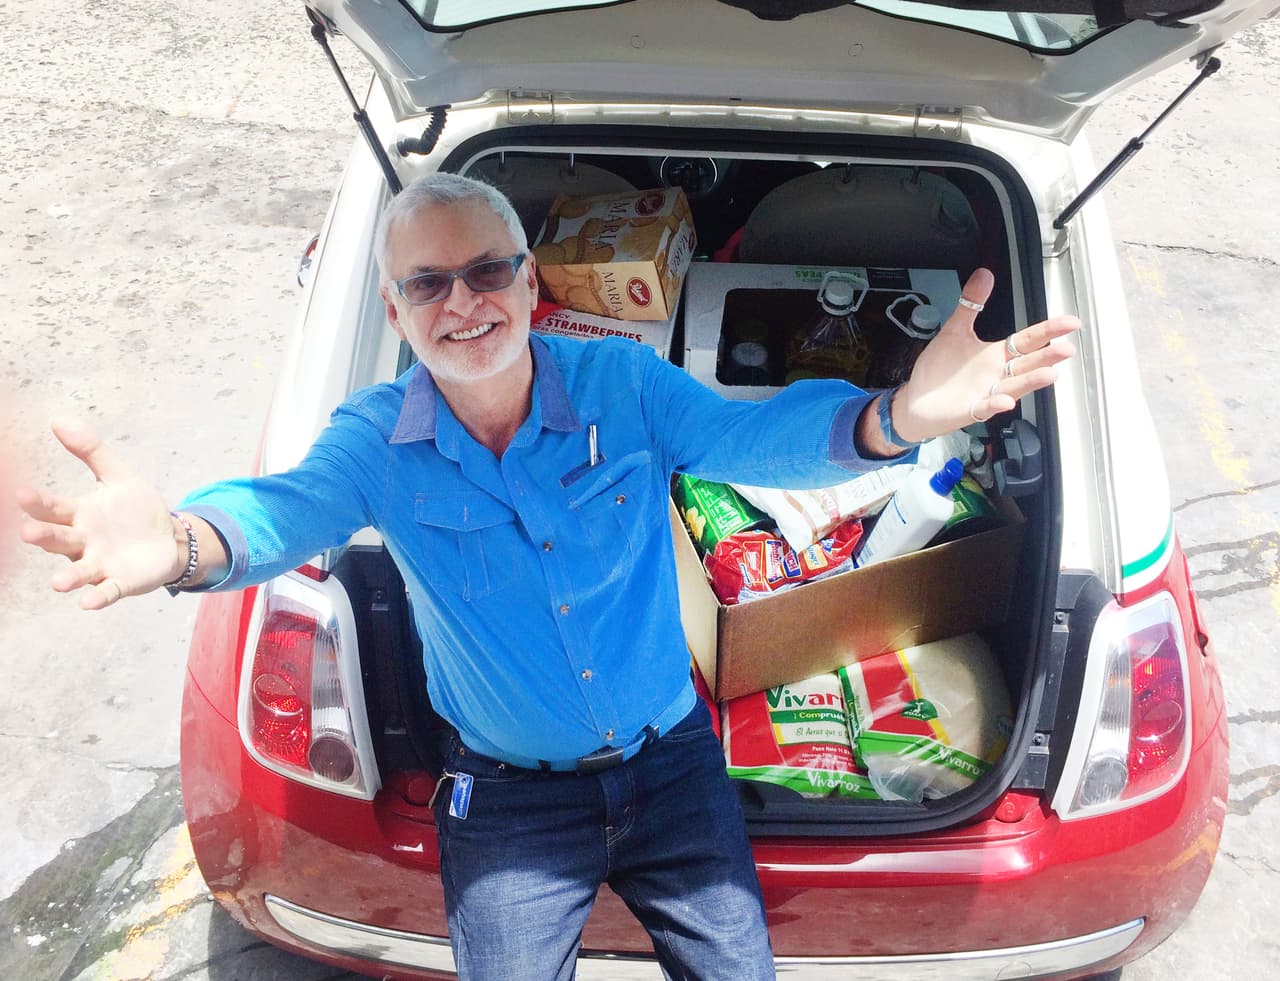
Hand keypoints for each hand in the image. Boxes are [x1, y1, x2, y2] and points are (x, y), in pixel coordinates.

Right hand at [17, 419, 182, 609]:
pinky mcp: (120, 582)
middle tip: (27, 532)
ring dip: (67, 578)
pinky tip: (88, 602)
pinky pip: (106, 591)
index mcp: (79, 514)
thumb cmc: (135, 509)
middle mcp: (82, 541)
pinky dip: (98, 597)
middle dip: (43, 536)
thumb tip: (59, 419)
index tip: (21, 493)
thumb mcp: (118, 476)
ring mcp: (99, 564)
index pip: (54, 508)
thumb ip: (91, 451)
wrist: (168, 538)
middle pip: (59, 539)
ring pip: (77, 571)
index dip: (39, 503)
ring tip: (57, 583)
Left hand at [892, 268, 1080, 442]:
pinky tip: (1005, 401)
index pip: (1028, 340)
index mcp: (996, 355)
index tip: (1071, 322)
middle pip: (1027, 364)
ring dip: (1031, 381)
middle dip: (1047, 357)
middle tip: (1067, 348)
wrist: (916, 400)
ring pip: (1014, 387)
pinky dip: (996, 404)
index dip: (1049, 331)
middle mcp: (997, 374)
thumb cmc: (939, 370)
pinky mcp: (971, 409)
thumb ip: (970, 305)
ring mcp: (987, 393)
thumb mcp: (954, 331)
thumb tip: (984, 275)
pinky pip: (986, 407)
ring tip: (1049, 374)